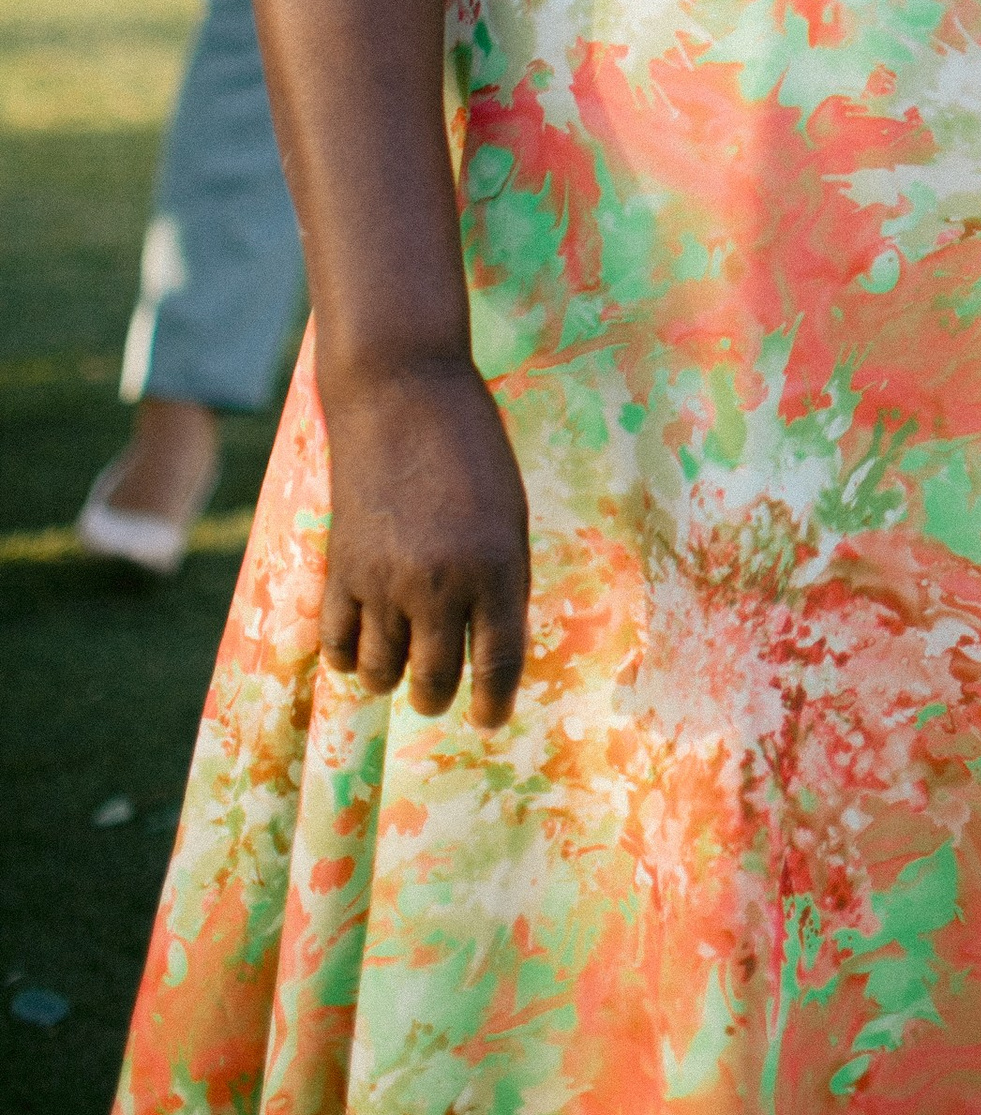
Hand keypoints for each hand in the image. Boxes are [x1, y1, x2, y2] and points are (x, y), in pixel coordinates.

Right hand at [319, 358, 530, 726]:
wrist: (401, 393)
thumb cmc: (470, 448)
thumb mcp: (508, 514)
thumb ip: (502, 581)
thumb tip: (492, 650)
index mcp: (496, 567)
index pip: (498, 663)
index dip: (495, 702)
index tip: (491, 722)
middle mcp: (440, 583)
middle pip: (435, 680)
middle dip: (438, 696)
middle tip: (439, 695)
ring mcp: (384, 580)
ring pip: (381, 672)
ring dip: (392, 679)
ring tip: (401, 667)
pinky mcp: (341, 568)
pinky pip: (337, 645)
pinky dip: (348, 656)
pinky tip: (361, 646)